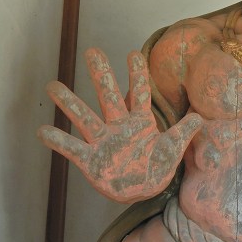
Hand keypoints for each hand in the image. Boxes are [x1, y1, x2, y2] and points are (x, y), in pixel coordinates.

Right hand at [38, 48, 201, 202]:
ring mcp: (102, 141)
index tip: (133, 54)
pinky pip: (71, 148)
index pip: (140, 94)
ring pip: (84, 117)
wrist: (141, 190)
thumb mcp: (174, 150)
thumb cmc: (157, 167)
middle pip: (108, 96)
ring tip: (52, 85)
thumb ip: (184, 133)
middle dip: (101, 75)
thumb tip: (199, 117)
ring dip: (69, 102)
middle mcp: (118, 126)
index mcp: (140, 122)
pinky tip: (42, 130)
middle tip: (92, 51)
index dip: (138, 75)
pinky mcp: (90, 160)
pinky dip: (57, 141)